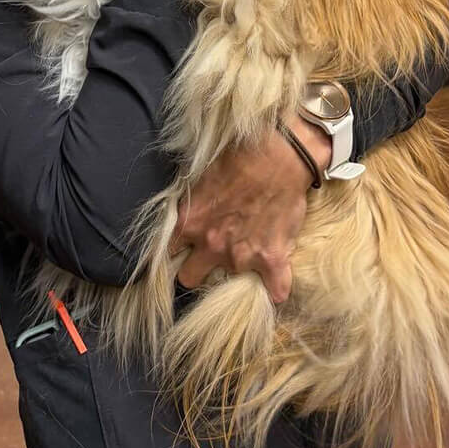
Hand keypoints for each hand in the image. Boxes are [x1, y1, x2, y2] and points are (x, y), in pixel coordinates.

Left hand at [169, 115, 330, 303]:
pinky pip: (276, 292)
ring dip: (237, 271)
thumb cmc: (240, 155)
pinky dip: (277, 289)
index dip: (179, 248)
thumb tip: (190, 211)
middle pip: (189, 278)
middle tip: (211, 256)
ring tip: (249, 254)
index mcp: (190, 223)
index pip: (169, 252)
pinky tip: (276, 286)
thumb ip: (193, 203)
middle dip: (197, 269)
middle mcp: (211, 245)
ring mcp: (242, 258)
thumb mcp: (203, 176)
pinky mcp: (272, 261)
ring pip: (230, 285)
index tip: (187, 246)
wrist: (280, 155)